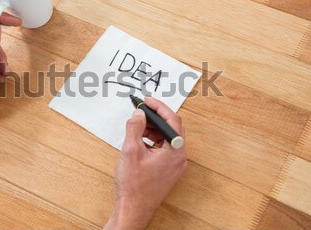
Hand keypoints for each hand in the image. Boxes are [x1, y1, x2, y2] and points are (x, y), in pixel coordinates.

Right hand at [105, 97, 187, 229]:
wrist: (133, 209)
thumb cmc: (134, 187)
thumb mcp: (131, 151)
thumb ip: (135, 128)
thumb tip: (138, 114)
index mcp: (175, 151)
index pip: (172, 120)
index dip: (159, 107)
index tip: (147, 100)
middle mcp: (179, 158)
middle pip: (172, 128)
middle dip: (155, 118)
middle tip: (140, 112)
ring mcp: (175, 165)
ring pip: (167, 138)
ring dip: (153, 130)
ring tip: (136, 129)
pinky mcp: (168, 170)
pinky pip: (164, 148)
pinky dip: (153, 141)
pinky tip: (139, 142)